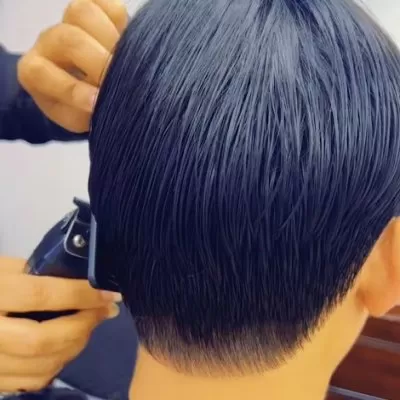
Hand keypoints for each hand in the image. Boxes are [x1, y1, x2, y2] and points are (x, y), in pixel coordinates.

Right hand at [0, 257, 120, 392]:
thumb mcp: (2, 268)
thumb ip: (36, 275)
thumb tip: (81, 284)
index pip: (42, 296)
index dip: (81, 296)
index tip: (110, 294)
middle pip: (43, 341)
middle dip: (83, 326)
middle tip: (105, 311)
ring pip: (40, 367)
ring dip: (75, 346)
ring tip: (88, 326)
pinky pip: (30, 382)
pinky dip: (56, 365)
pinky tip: (65, 346)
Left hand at [17, 0, 128, 132]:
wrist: (95, 93)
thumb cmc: (84, 109)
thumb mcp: (79, 118)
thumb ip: (83, 110)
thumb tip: (100, 97)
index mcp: (35, 71)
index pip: (42, 73)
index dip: (72, 89)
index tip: (97, 104)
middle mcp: (49, 42)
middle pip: (70, 39)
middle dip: (99, 63)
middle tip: (119, 81)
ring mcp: (69, 22)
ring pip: (84, 13)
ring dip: (110, 38)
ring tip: (125, 60)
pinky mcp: (93, 10)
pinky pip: (106, 3)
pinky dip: (120, 19)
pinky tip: (125, 41)